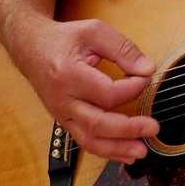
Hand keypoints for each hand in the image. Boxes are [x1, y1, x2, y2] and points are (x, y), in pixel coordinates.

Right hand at [14, 17, 158, 161]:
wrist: (30, 48)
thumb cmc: (63, 39)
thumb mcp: (94, 32)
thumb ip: (123, 49)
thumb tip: (147, 70)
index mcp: (68, 74)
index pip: (108, 93)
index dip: (133, 88)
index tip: (145, 78)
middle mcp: (62, 99)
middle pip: (98, 123)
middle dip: (128, 129)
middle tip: (153, 128)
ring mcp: (61, 114)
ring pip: (89, 139)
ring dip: (117, 149)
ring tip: (140, 151)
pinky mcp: (63, 121)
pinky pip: (85, 141)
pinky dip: (106, 150)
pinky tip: (125, 153)